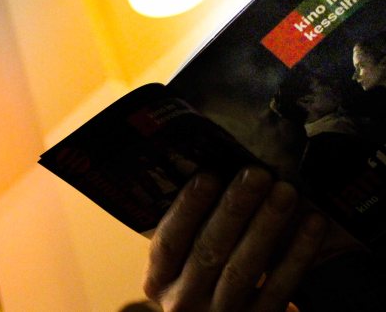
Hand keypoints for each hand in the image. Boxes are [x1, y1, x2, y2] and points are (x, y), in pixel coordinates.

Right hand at [143, 167, 326, 310]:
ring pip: (243, 267)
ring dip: (266, 225)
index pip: (169, 242)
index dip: (188, 208)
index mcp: (159, 281)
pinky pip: (280, 287)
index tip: (209, 174)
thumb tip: (217, 174)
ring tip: (285, 190)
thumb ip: (189, 235)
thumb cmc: (201, 287)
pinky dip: (298, 254)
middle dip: (235, 208)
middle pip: (208, 250)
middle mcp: (184, 301)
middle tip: (257, 173)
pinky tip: (312, 223)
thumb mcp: (179, 268)